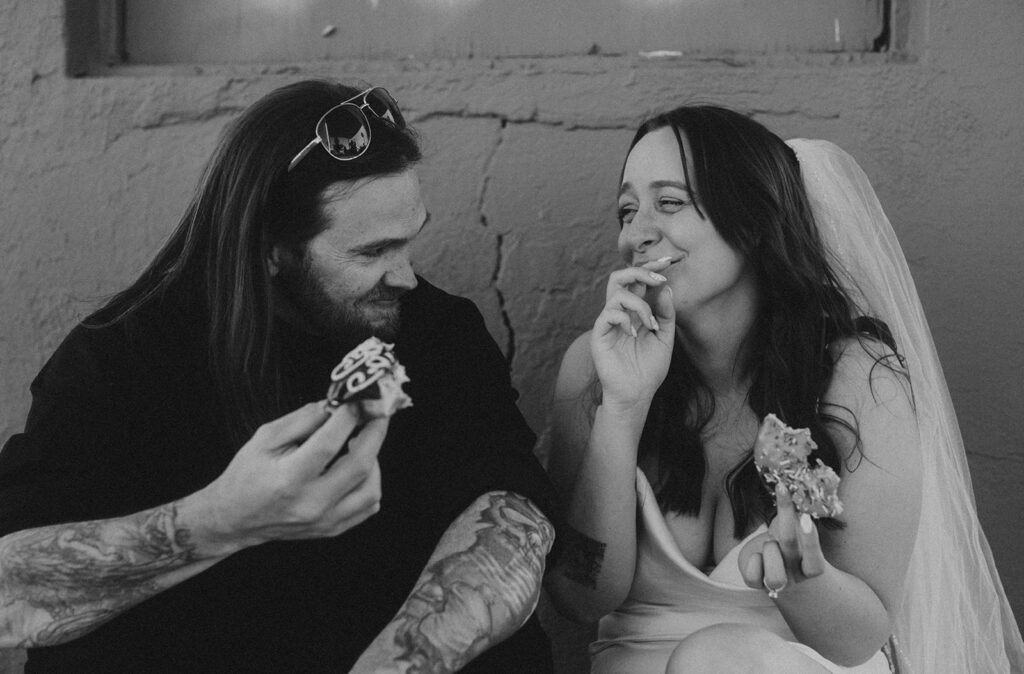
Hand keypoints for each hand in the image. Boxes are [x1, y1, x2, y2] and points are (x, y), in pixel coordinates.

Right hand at [189, 401, 386, 554]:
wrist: (235, 518)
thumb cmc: (248, 475)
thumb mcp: (265, 438)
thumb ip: (302, 419)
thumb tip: (336, 406)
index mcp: (288, 479)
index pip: (328, 444)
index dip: (348, 418)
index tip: (358, 400)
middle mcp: (310, 503)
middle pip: (359, 466)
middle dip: (375, 433)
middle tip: (377, 413)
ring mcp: (324, 520)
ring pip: (371, 488)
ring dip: (374, 459)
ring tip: (360, 441)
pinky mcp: (332, 528)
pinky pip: (368, 505)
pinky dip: (370, 481)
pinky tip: (357, 467)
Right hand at [591, 257, 674, 406]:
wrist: (636, 394)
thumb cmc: (649, 368)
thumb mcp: (665, 338)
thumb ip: (666, 314)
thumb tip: (666, 288)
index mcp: (634, 311)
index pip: (638, 281)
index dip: (651, 267)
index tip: (670, 261)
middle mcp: (619, 312)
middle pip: (620, 277)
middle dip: (640, 271)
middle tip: (659, 278)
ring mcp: (608, 322)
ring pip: (617, 293)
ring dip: (639, 304)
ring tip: (651, 324)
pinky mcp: (599, 334)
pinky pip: (609, 314)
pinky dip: (626, 319)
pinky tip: (635, 335)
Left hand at [738, 483, 828, 598]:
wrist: (786, 576)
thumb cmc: (794, 548)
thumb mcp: (800, 533)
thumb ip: (800, 518)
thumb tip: (796, 487)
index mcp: (810, 568)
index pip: (816, 561)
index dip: (810, 540)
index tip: (805, 515)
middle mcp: (795, 577)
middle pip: (790, 549)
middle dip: (785, 519)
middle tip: (783, 492)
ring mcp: (776, 583)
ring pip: (774, 574)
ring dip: (770, 549)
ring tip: (772, 543)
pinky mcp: (756, 583)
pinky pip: (752, 577)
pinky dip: (754, 562)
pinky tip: (758, 556)